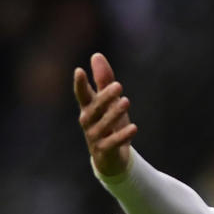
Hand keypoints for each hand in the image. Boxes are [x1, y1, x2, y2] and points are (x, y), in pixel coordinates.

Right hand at [74, 52, 136, 177]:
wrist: (112, 158)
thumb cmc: (109, 125)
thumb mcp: (109, 102)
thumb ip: (103, 80)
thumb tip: (96, 55)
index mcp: (88, 109)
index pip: (82, 95)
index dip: (80, 84)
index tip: (79, 71)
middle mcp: (88, 123)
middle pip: (93, 109)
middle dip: (104, 97)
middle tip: (118, 85)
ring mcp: (94, 138)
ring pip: (102, 125)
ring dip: (114, 113)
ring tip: (126, 101)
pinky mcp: (103, 151)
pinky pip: (112, 143)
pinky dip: (122, 135)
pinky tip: (134, 127)